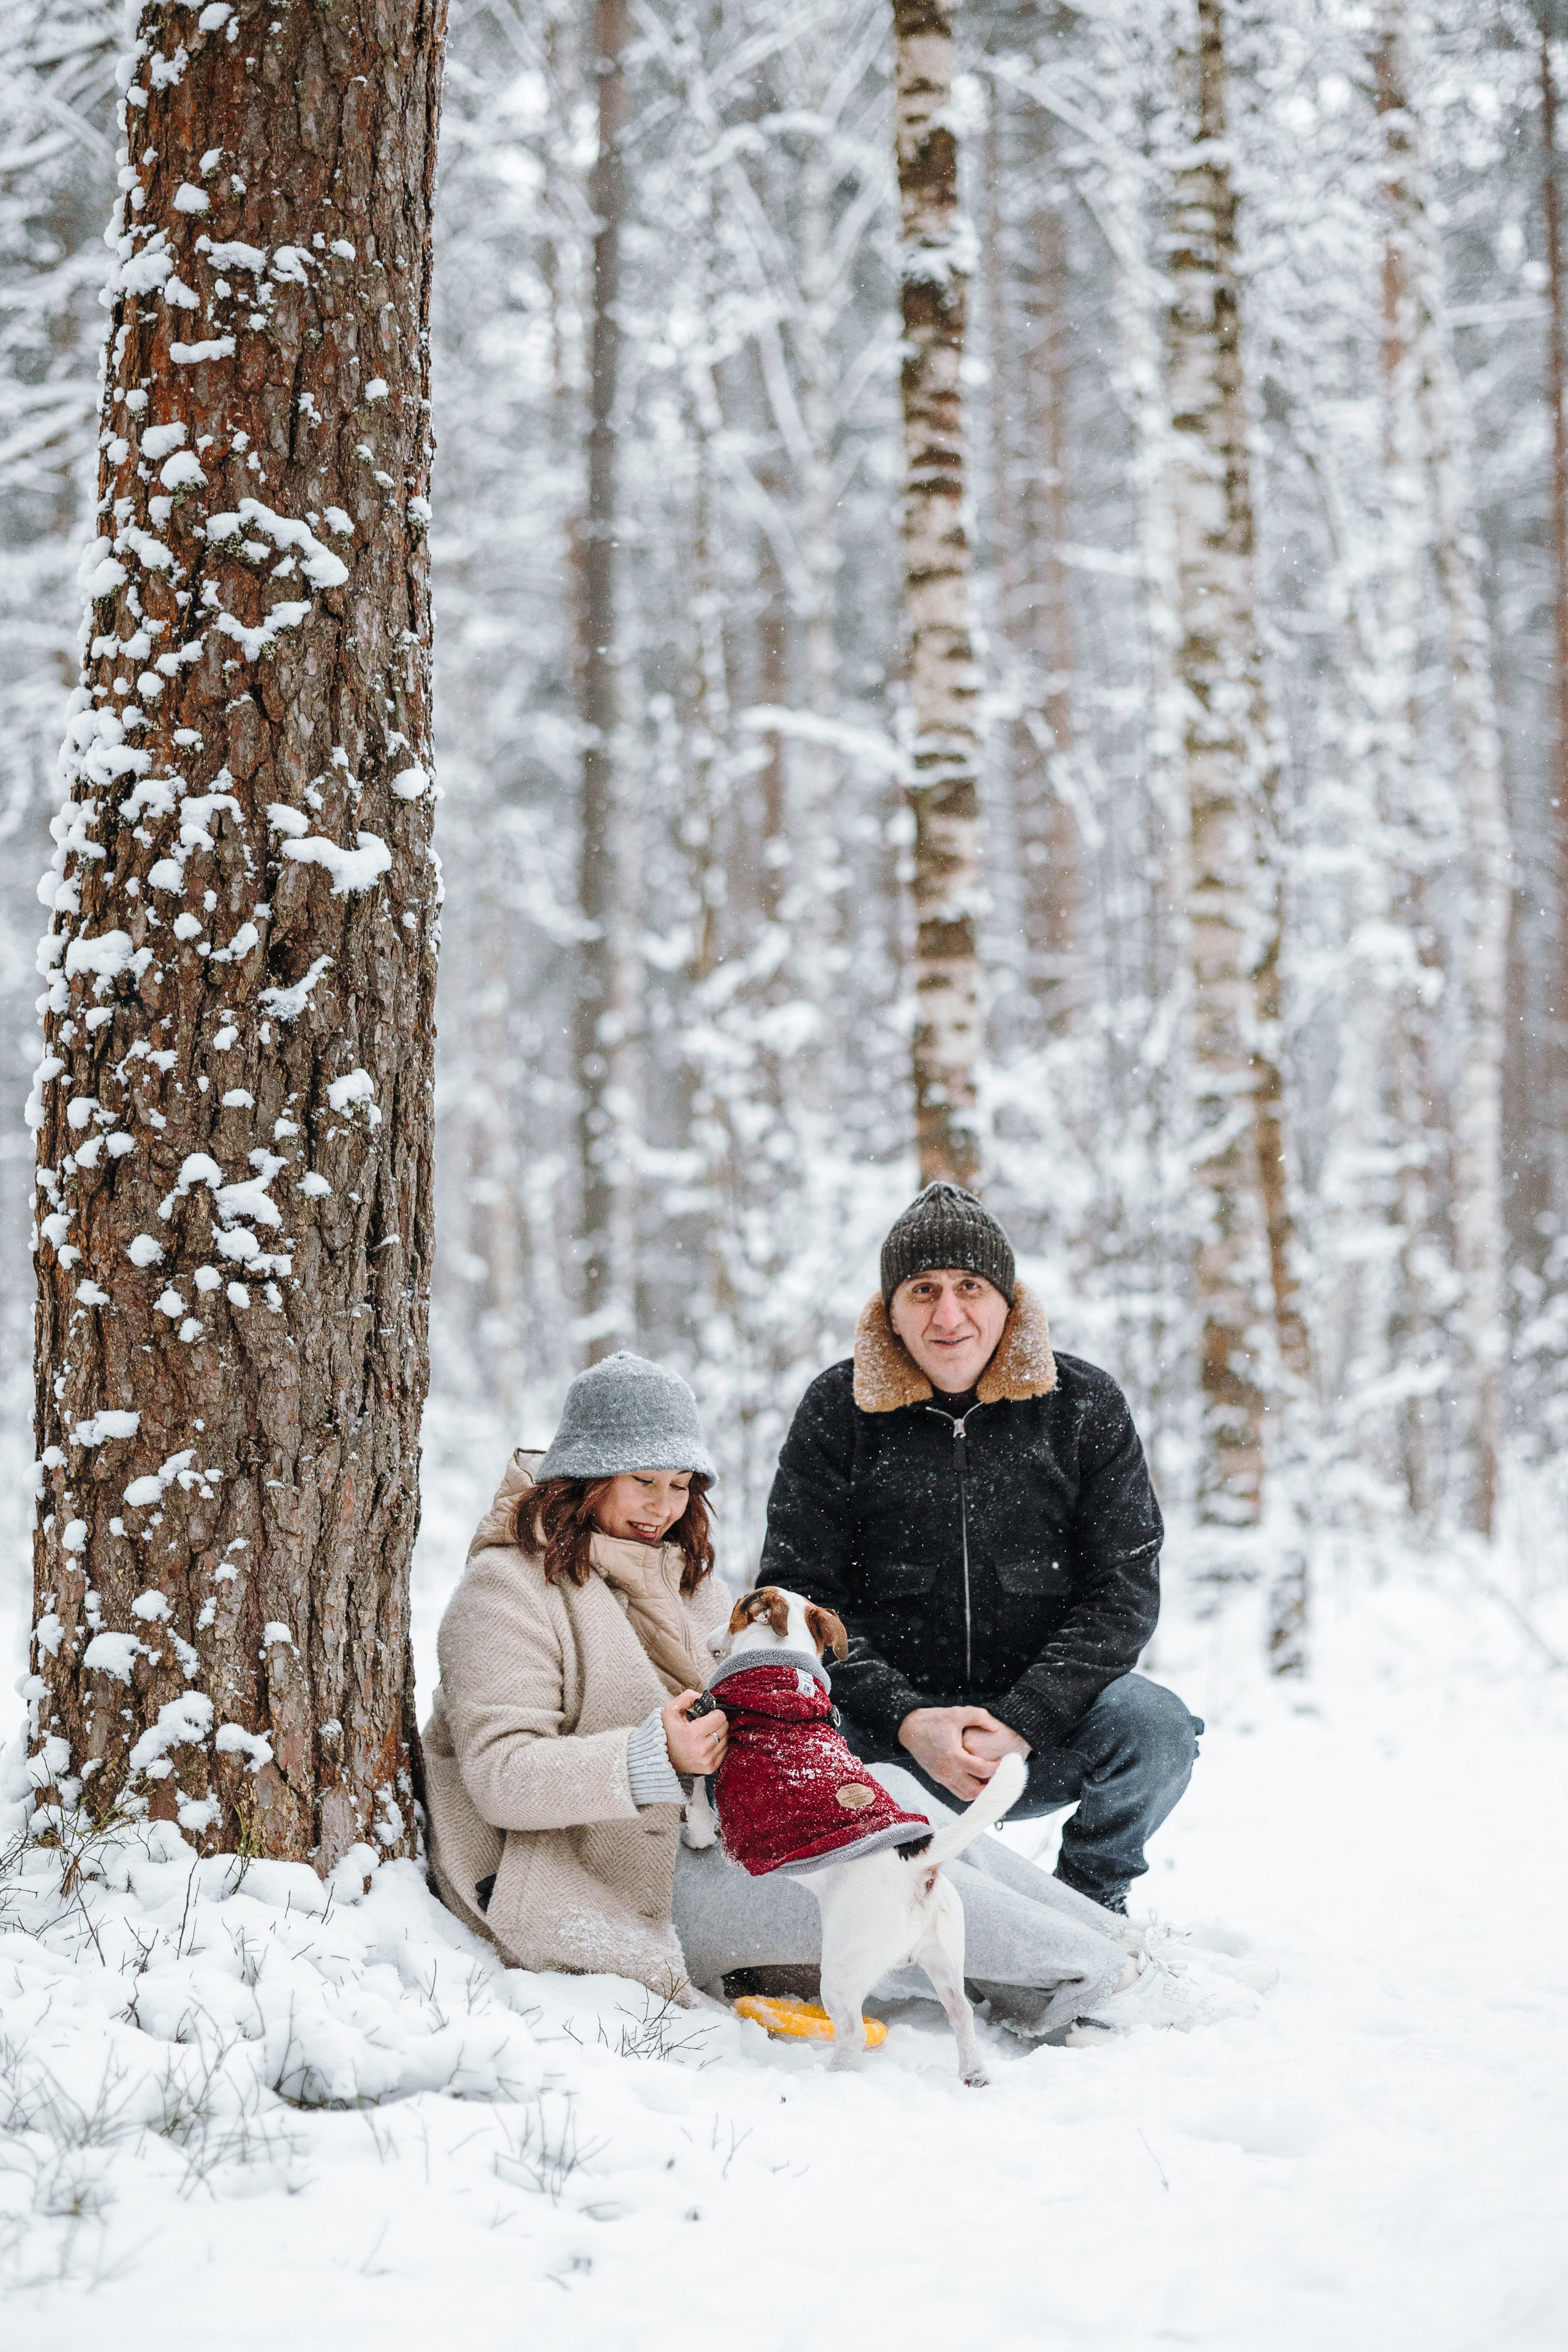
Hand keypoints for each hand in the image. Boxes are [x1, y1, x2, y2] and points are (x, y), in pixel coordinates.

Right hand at [663, 1691, 727, 1775]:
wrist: (660, 1756)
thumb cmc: (667, 1731)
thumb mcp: (671, 1709)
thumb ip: (688, 1696)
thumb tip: (704, 1696)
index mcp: (693, 1734)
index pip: (720, 1717)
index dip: (714, 1713)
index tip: (707, 1715)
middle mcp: (702, 1749)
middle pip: (725, 1728)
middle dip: (717, 1722)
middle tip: (706, 1724)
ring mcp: (707, 1760)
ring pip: (726, 1739)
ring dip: (719, 1734)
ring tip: (705, 1734)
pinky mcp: (710, 1768)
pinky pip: (725, 1751)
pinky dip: (719, 1745)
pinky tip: (707, 1743)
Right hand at [898, 1706, 1018, 1800]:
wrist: (908, 1728)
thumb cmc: (933, 1720)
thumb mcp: (957, 1713)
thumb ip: (979, 1717)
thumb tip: (996, 1728)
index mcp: (953, 1757)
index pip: (982, 1770)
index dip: (998, 1768)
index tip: (1007, 1761)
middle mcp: (947, 1771)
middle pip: (975, 1791)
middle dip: (991, 1786)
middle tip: (1001, 1775)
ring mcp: (942, 1777)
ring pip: (966, 1795)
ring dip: (980, 1791)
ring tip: (990, 1779)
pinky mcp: (938, 1778)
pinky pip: (957, 1792)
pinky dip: (969, 1790)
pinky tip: (977, 1779)